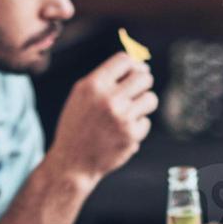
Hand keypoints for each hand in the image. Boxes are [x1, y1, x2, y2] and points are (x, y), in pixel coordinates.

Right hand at [49, 52, 156, 184]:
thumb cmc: (78, 126)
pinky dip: (136, 127)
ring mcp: (122, 117)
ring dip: (142, 105)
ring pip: (150, 99)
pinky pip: (145, 122)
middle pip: (144, 77)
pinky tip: (120, 133)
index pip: (124, 60)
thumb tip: (143, 66)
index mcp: (93, 85)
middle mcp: (108, 98)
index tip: (132, 74)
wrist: (72, 163)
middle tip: (133, 95)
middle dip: (142, 84)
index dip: (132, 65)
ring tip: (127, 113)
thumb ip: (107, 79)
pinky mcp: (131, 135)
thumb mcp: (82, 96)